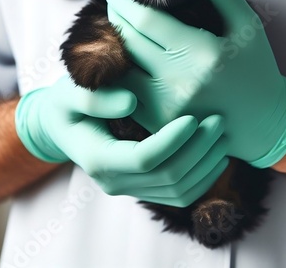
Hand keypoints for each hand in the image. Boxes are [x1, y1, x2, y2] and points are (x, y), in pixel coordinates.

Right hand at [15, 76, 228, 205]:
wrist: (63, 125)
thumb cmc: (67, 103)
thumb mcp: (69, 92)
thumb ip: (93, 97)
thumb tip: (132, 102)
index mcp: (97, 158)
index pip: (144, 159)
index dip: (172, 140)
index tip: (193, 116)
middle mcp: (114, 181)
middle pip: (167, 176)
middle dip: (198, 150)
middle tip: (218, 121)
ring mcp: (130, 188)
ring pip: (178, 191)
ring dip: (206, 166)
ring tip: (223, 137)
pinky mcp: (142, 186)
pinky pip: (178, 194)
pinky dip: (202, 177)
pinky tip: (216, 155)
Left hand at [105, 0, 285, 167]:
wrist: (265, 120)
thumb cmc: (256, 68)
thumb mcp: (247, 24)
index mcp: (201, 54)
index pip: (146, 21)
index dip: (123, 2)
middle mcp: (179, 82)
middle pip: (128, 41)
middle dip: (114, 16)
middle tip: (112, 2)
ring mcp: (166, 107)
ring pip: (121, 69)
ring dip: (114, 44)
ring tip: (117, 26)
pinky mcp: (159, 124)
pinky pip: (126, 93)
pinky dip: (122, 72)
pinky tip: (126, 57)